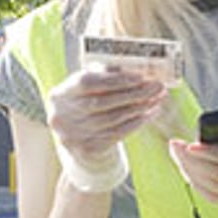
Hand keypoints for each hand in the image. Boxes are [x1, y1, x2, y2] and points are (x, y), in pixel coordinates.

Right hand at [47, 68, 166, 190]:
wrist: (78, 139)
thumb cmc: (87, 104)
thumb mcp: (89, 88)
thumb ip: (105, 75)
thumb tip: (137, 68)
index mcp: (59, 95)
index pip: (87, 82)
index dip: (115, 79)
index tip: (140, 76)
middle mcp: (62, 116)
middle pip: (103, 102)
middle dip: (134, 93)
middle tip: (157, 86)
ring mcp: (73, 136)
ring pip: (114, 119)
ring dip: (140, 107)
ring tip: (158, 98)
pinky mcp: (87, 150)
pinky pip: (118, 134)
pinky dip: (137, 122)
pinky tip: (150, 113)